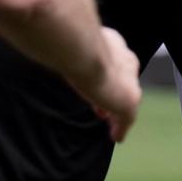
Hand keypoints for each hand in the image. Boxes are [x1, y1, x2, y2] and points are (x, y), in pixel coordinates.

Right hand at [74, 25, 142, 140]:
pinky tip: (116, 137)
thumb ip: (71, 52)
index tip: (97, 88)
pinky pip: (127, 119)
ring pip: (126, 100)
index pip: (114, 62)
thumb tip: (51, 49)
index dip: (106, 77)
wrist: (84, 54)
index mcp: (114, 43)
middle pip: (124, 82)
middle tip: (104, 110)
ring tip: (111, 126)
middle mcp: (126, 60)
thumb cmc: (73, 46)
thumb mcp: (72, 48)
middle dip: (114, 96)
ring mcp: (130, 82)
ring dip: (117, 113)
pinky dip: (121, 128)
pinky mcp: (129, 102)